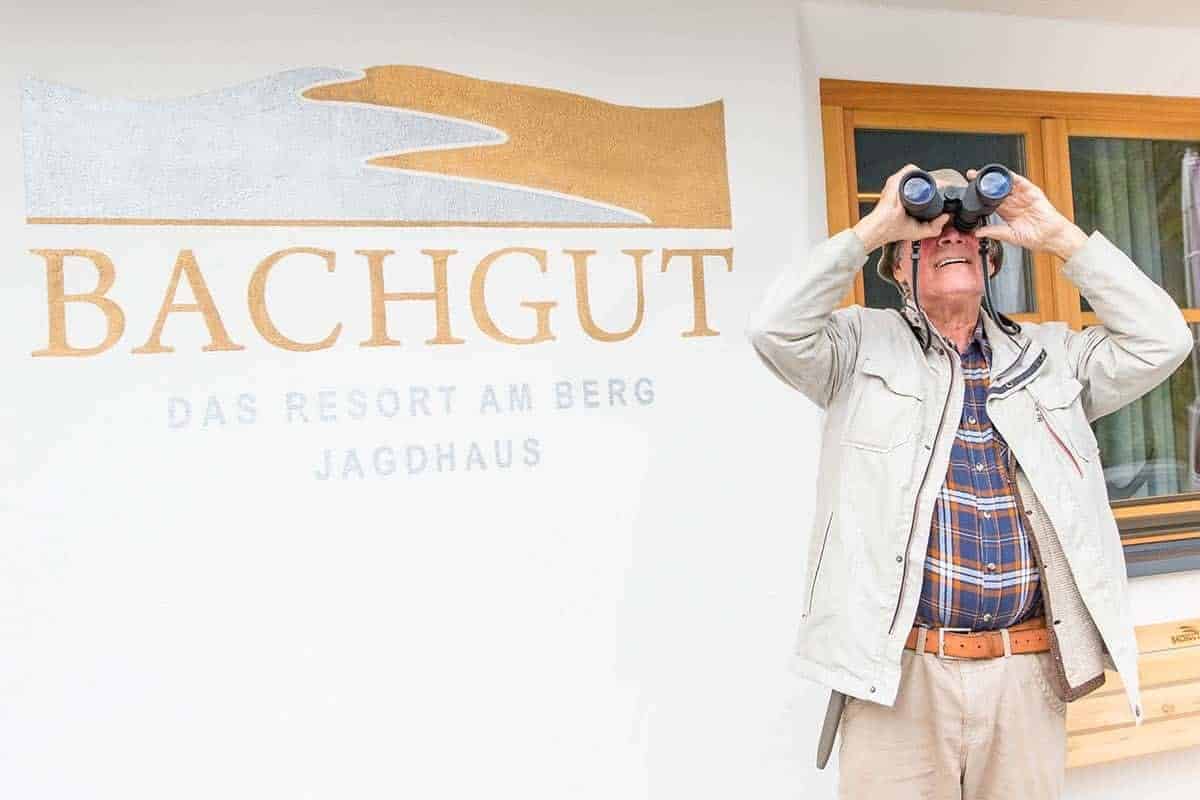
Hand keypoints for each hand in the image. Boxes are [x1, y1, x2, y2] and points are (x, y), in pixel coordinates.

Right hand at [852, 163, 950, 252]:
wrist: (882, 227)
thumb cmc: (893, 229)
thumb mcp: (920, 231)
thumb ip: (935, 227)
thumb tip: (946, 217)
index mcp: (906, 199)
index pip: (922, 189)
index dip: (933, 189)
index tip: (942, 193)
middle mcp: (901, 190)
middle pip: (921, 180)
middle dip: (933, 182)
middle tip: (941, 189)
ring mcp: (898, 184)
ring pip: (917, 174)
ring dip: (928, 177)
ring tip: (935, 184)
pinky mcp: (896, 180)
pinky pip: (910, 170)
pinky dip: (919, 172)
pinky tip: (926, 179)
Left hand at [972, 169, 1087, 260]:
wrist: (1050, 237)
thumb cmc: (1034, 237)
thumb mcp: (1009, 235)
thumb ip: (994, 232)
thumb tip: (978, 233)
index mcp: (1006, 211)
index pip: (989, 200)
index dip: (979, 195)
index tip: (967, 191)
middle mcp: (1013, 202)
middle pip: (995, 189)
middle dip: (983, 182)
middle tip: (971, 176)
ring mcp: (1022, 196)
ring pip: (1006, 183)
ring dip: (994, 177)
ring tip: (982, 173)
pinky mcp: (1032, 192)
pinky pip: (1021, 182)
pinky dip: (1012, 178)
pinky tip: (1003, 175)